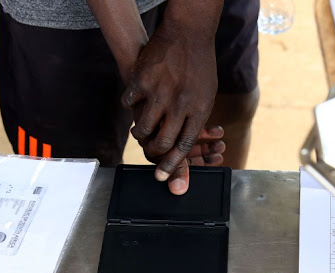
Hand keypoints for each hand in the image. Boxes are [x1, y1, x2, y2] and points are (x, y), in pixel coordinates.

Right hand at [121, 17, 218, 190]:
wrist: (188, 33)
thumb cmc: (199, 67)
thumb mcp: (206, 96)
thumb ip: (195, 121)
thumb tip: (184, 148)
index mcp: (199, 110)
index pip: (184, 146)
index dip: (173, 164)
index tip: (162, 176)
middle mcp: (180, 104)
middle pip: (162, 142)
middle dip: (153, 152)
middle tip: (149, 149)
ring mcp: (160, 92)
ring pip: (143, 128)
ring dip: (140, 132)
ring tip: (140, 129)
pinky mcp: (142, 80)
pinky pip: (129, 104)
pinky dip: (130, 105)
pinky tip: (133, 103)